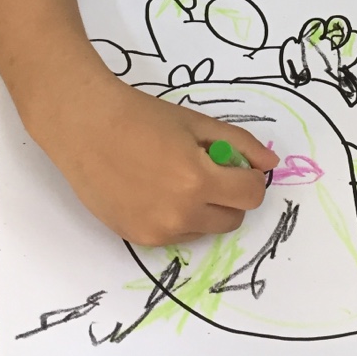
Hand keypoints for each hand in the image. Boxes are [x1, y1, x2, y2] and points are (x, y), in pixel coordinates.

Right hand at [26, 57, 276, 246]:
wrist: (84, 126)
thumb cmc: (141, 116)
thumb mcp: (196, 122)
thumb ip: (239, 143)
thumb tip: (271, 164)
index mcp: (199, 181)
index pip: (251, 195)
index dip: (250, 178)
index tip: (235, 165)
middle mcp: (180, 214)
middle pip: (232, 218)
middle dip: (228, 195)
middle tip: (204, 168)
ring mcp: (156, 231)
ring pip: (204, 230)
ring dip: (203, 209)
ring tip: (173, 178)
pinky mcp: (137, 238)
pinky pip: (175, 236)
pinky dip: (176, 218)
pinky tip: (153, 190)